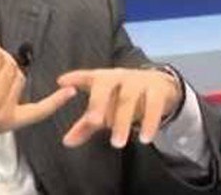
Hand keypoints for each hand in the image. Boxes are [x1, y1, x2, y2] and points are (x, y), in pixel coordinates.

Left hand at [57, 67, 180, 148]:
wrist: (160, 86)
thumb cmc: (123, 97)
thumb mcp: (105, 110)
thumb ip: (86, 125)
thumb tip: (66, 142)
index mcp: (102, 78)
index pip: (86, 76)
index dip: (74, 78)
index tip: (61, 82)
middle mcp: (118, 76)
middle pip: (106, 87)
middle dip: (98, 103)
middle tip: (94, 122)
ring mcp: (137, 81)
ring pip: (128, 99)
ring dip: (123, 121)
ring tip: (117, 143)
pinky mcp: (157, 89)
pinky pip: (153, 105)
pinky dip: (149, 122)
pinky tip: (145, 139)